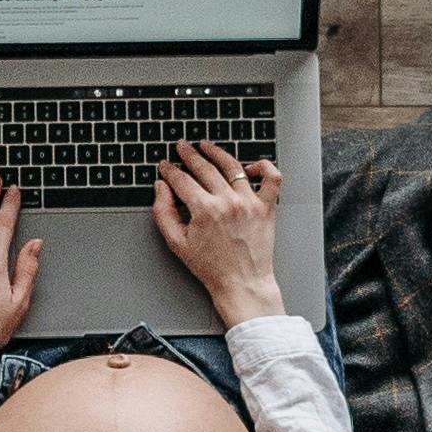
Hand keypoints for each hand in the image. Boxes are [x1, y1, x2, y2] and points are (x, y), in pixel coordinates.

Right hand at [152, 137, 287, 324]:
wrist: (242, 284)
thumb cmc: (211, 267)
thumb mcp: (177, 243)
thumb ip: (163, 212)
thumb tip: (161, 188)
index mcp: (204, 210)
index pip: (181, 180)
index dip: (170, 170)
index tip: (165, 165)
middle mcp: (228, 202)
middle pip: (204, 168)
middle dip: (189, 154)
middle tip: (182, 147)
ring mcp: (249, 202)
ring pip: (232, 166)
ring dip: (217, 152)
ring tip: (207, 146)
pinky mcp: (267, 207)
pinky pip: (271, 178)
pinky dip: (262, 167)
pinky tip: (249, 166)